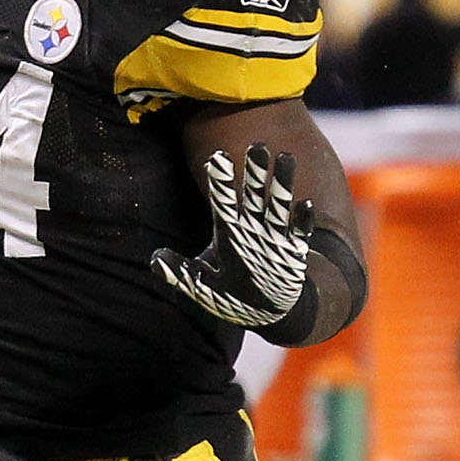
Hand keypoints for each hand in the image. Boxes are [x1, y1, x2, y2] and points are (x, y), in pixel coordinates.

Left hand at [154, 144, 313, 329]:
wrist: (262, 315)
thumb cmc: (231, 297)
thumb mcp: (201, 286)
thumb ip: (180, 272)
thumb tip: (154, 260)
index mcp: (228, 232)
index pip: (222, 201)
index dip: (220, 181)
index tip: (218, 157)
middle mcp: (252, 230)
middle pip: (254, 196)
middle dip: (256, 173)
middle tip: (258, 145)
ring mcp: (273, 240)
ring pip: (278, 207)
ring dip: (282, 184)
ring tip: (286, 157)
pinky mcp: (293, 255)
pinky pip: (299, 236)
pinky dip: (302, 222)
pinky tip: (304, 205)